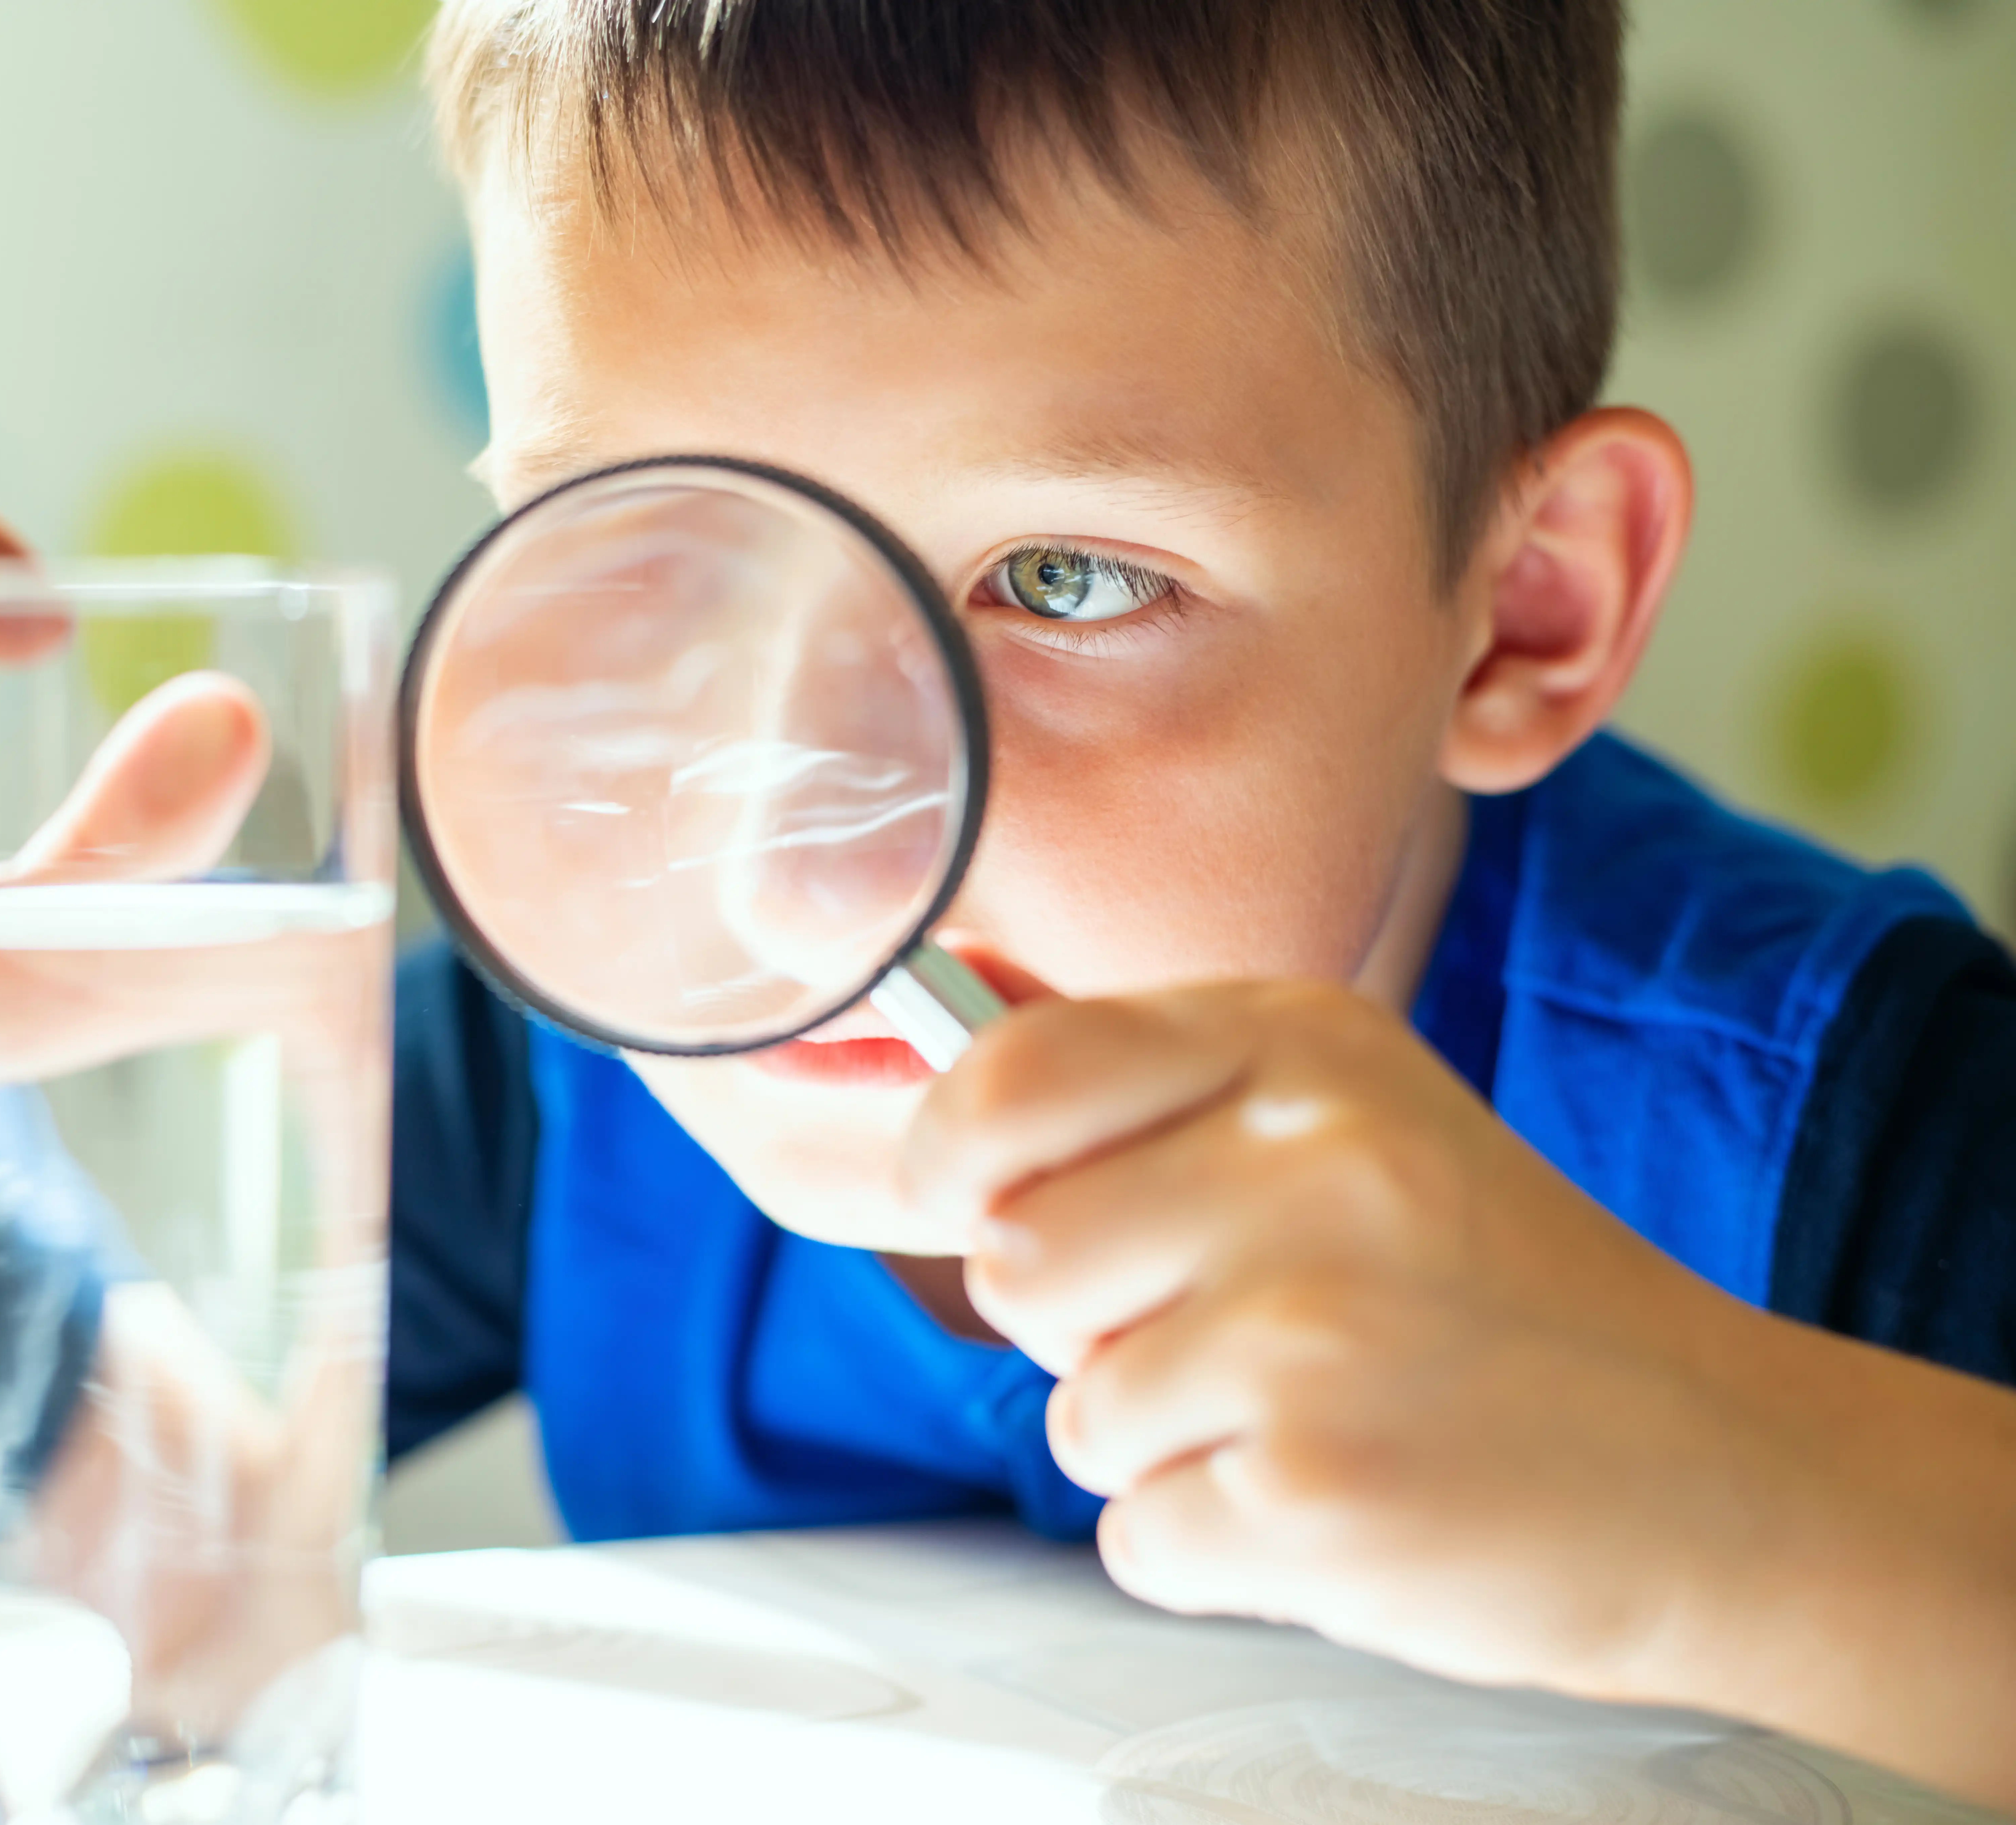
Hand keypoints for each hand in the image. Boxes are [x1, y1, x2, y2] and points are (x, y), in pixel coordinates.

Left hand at [906, 976, 1812, 1697]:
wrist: (1718, 1469)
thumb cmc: (1497, 1302)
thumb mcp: (1346, 1123)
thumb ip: (1152, 1113)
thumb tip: (943, 1133)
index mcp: (1301, 1048)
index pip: (1012, 1072)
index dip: (954, 1152)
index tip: (973, 1195)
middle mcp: (1304, 1165)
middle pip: (1013, 1257)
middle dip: (1083, 1322)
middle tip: (1239, 1336)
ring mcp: (1307, 1332)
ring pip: (1073, 1413)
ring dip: (1164, 1446)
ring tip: (1311, 1418)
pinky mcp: (1309, 1491)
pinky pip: (1134, 1536)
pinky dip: (1215, 1549)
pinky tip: (1338, 1499)